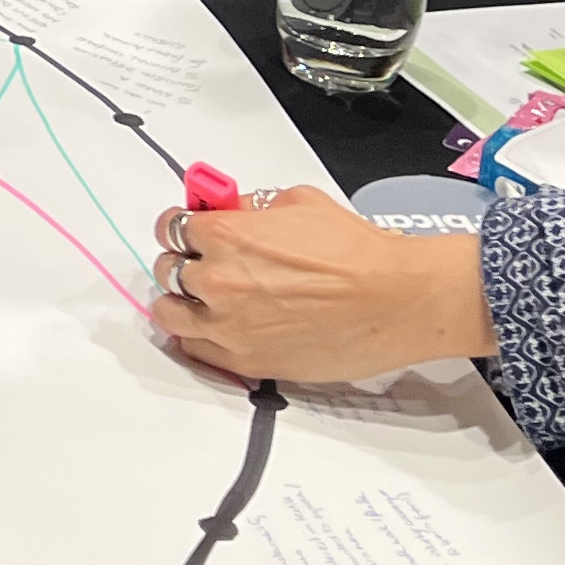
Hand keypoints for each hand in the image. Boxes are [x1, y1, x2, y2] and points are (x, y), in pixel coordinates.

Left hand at [149, 186, 499, 383]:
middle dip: (184, 262)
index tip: (188, 231)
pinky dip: (199, 337)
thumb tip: (234, 211)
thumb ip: (253, 208)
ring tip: (200, 299)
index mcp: (226, 235)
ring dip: (181, 302)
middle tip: (201, 263)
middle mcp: (218, 280)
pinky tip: (214, 327)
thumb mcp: (298, 203)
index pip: (171, 226)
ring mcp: (228, 325)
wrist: (396, 299)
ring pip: (170, 313)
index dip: (182, 227)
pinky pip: (195, 349)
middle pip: (168, 270)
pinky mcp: (245, 360)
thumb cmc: (360, 254)